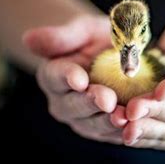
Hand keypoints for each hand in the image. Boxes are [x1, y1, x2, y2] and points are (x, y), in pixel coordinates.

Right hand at [23, 15, 122, 143]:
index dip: (68, 77)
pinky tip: (135, 127)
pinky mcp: (102, 130)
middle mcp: (63, 101)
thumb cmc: (94, 38)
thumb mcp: (80, 30)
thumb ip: (60, 36)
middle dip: (90, 103)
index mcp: (53, 75)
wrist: (112, 55)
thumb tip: (28, 38)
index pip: (56, 76)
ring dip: (108, 123)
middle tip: (106, 100)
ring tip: (122, 118)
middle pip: (74, 105)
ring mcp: (82, 119)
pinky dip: (124, 132)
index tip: (79, 78)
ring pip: (93, 124)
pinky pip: (112, 134)